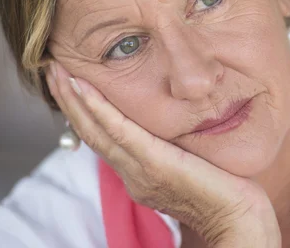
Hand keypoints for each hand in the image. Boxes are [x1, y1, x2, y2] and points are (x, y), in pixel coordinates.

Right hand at [46, 60, 280, 247]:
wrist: (238, 220)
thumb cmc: (224, 191)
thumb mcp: (189, 164)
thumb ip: (171, 148)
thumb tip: (168, 129)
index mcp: (138, 173)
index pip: (102, 137)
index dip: (82, 111)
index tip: (70, 83)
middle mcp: (131, 173)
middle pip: (90, 132)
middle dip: (68, 100)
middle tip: (51, 69)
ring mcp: (140, 170)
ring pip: (96, 130)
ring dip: (73, 99)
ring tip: (57, 72)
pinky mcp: (154, 164)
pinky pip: (119, 132)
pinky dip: (97, 109)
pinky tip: (83, 89)